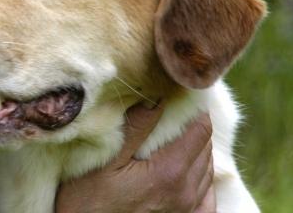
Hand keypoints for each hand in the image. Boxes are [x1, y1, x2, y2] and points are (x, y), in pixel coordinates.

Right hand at [55, 103, 215, 212]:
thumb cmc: (86, 200)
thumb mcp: (105, 159)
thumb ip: (135, 128)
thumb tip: (157, 97)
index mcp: (169, 172)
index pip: (200, 130)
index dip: (193, 108)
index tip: (179, 91)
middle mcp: (186, 192)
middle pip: (205, 147)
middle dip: (193, 124)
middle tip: (174, 106)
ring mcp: (187, 209)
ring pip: (207, 168)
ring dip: (196, 147)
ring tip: (176, 131)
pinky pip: (206, 194)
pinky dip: (202, 175)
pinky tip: (188, 167)